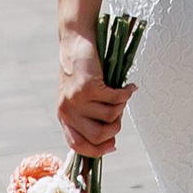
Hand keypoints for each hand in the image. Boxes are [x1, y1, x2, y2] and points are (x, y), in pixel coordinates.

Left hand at [57, 30, 133, 161]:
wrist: (76, 42)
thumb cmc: (82, 70)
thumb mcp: (79, 97)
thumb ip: (89, 117)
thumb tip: (110, 139)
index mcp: (64, 117)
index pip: (78, 146)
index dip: (98, 149)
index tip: (113, 145)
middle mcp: (68, 112)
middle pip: (98, 136)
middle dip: (115, 128)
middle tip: (119, 112)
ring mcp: (77, 100)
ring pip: (110, 116)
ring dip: (122, 107)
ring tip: (122, 94)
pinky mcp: (89, 87)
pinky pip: (116, 100)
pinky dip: (126, 94)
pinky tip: (128, 86)